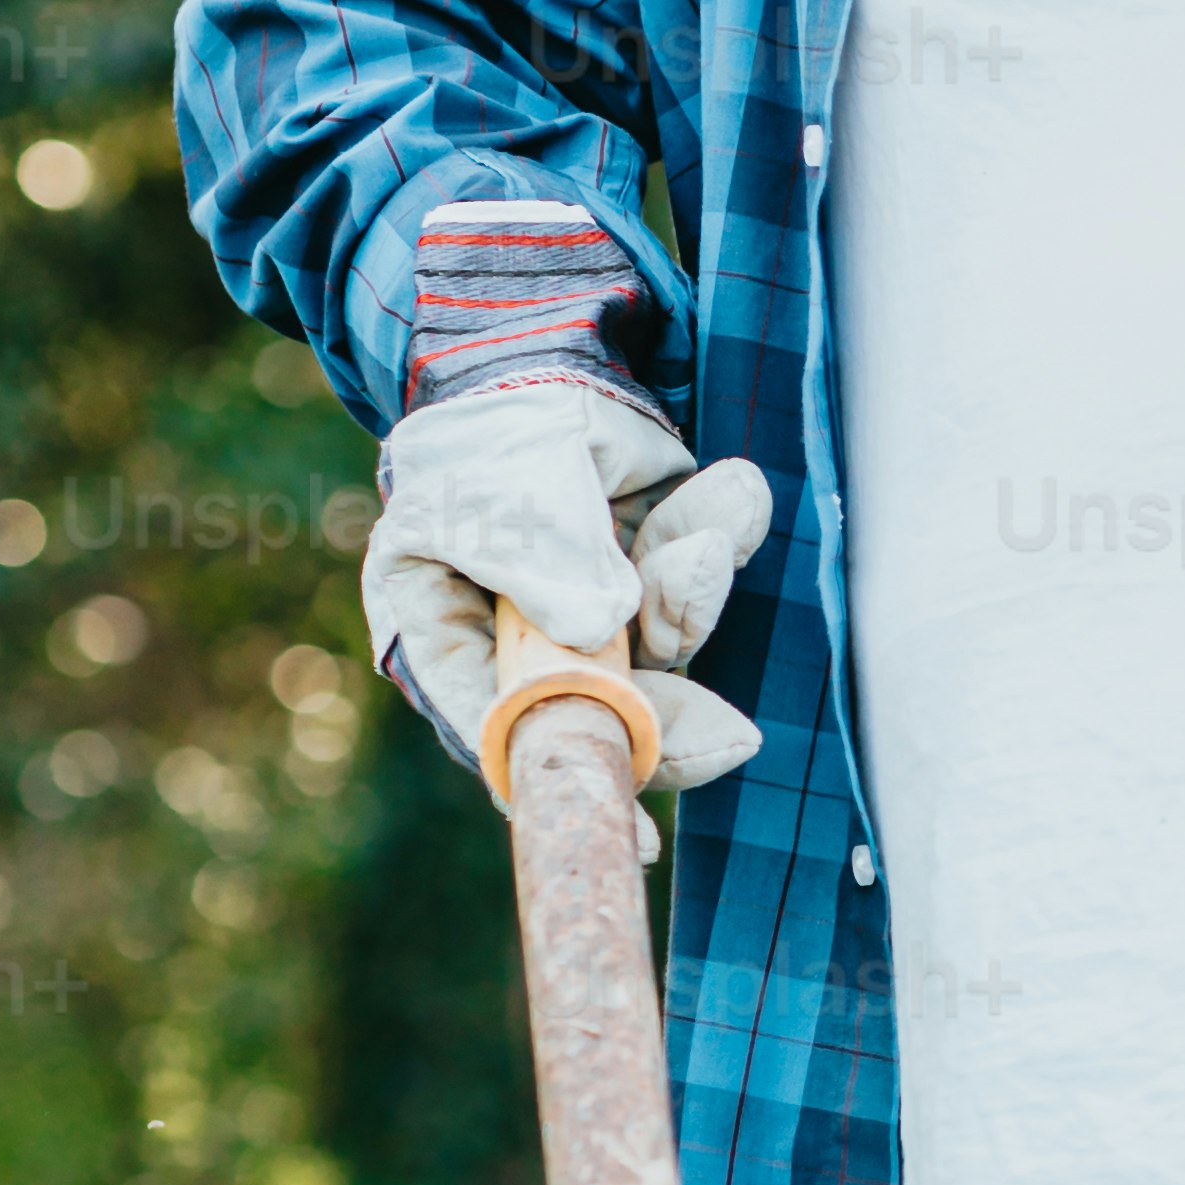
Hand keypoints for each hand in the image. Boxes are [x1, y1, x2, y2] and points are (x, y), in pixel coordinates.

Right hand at [362, 384, 772, 795]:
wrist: (535, 350)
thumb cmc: (490, 431)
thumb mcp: (498, 487)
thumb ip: (543, 552)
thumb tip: (602, 624)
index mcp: (446, 633)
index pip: (500, 727)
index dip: (561, 780)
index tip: (633, 834)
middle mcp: (522, 640)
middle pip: (599, 713)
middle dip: (669, 724)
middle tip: (730, 739)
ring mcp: (593, 609)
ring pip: (660, 644)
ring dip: (692, 600)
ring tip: (705, 542)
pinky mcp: (648, 569)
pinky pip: (694, 574)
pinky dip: (720, 534)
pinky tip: (738, 492)